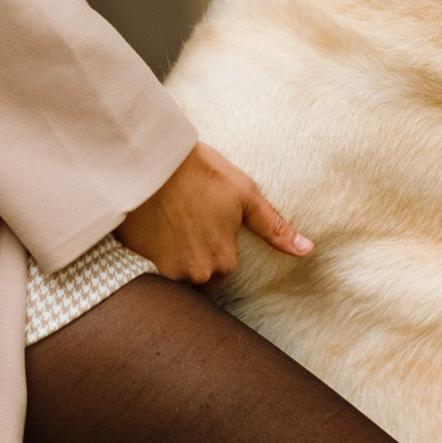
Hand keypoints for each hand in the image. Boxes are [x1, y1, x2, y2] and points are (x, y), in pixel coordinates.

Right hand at [119, 142, 311, 284]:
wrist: (148, 159)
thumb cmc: (198, 171)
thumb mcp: (244, 194)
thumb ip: (274, 228)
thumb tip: (307, 250)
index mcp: (224, 262)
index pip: (222, 277)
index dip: (212, 254)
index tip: (200, 233)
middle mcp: (195, 275)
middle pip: (195, 283)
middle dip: (190, 265)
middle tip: (179, 233)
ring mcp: (163, 273)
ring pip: (170, 281)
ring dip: (167, 265)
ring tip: (161, 233)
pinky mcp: (135, 265)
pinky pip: (143, 275)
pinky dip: (144, 262)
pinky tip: (143, 239)